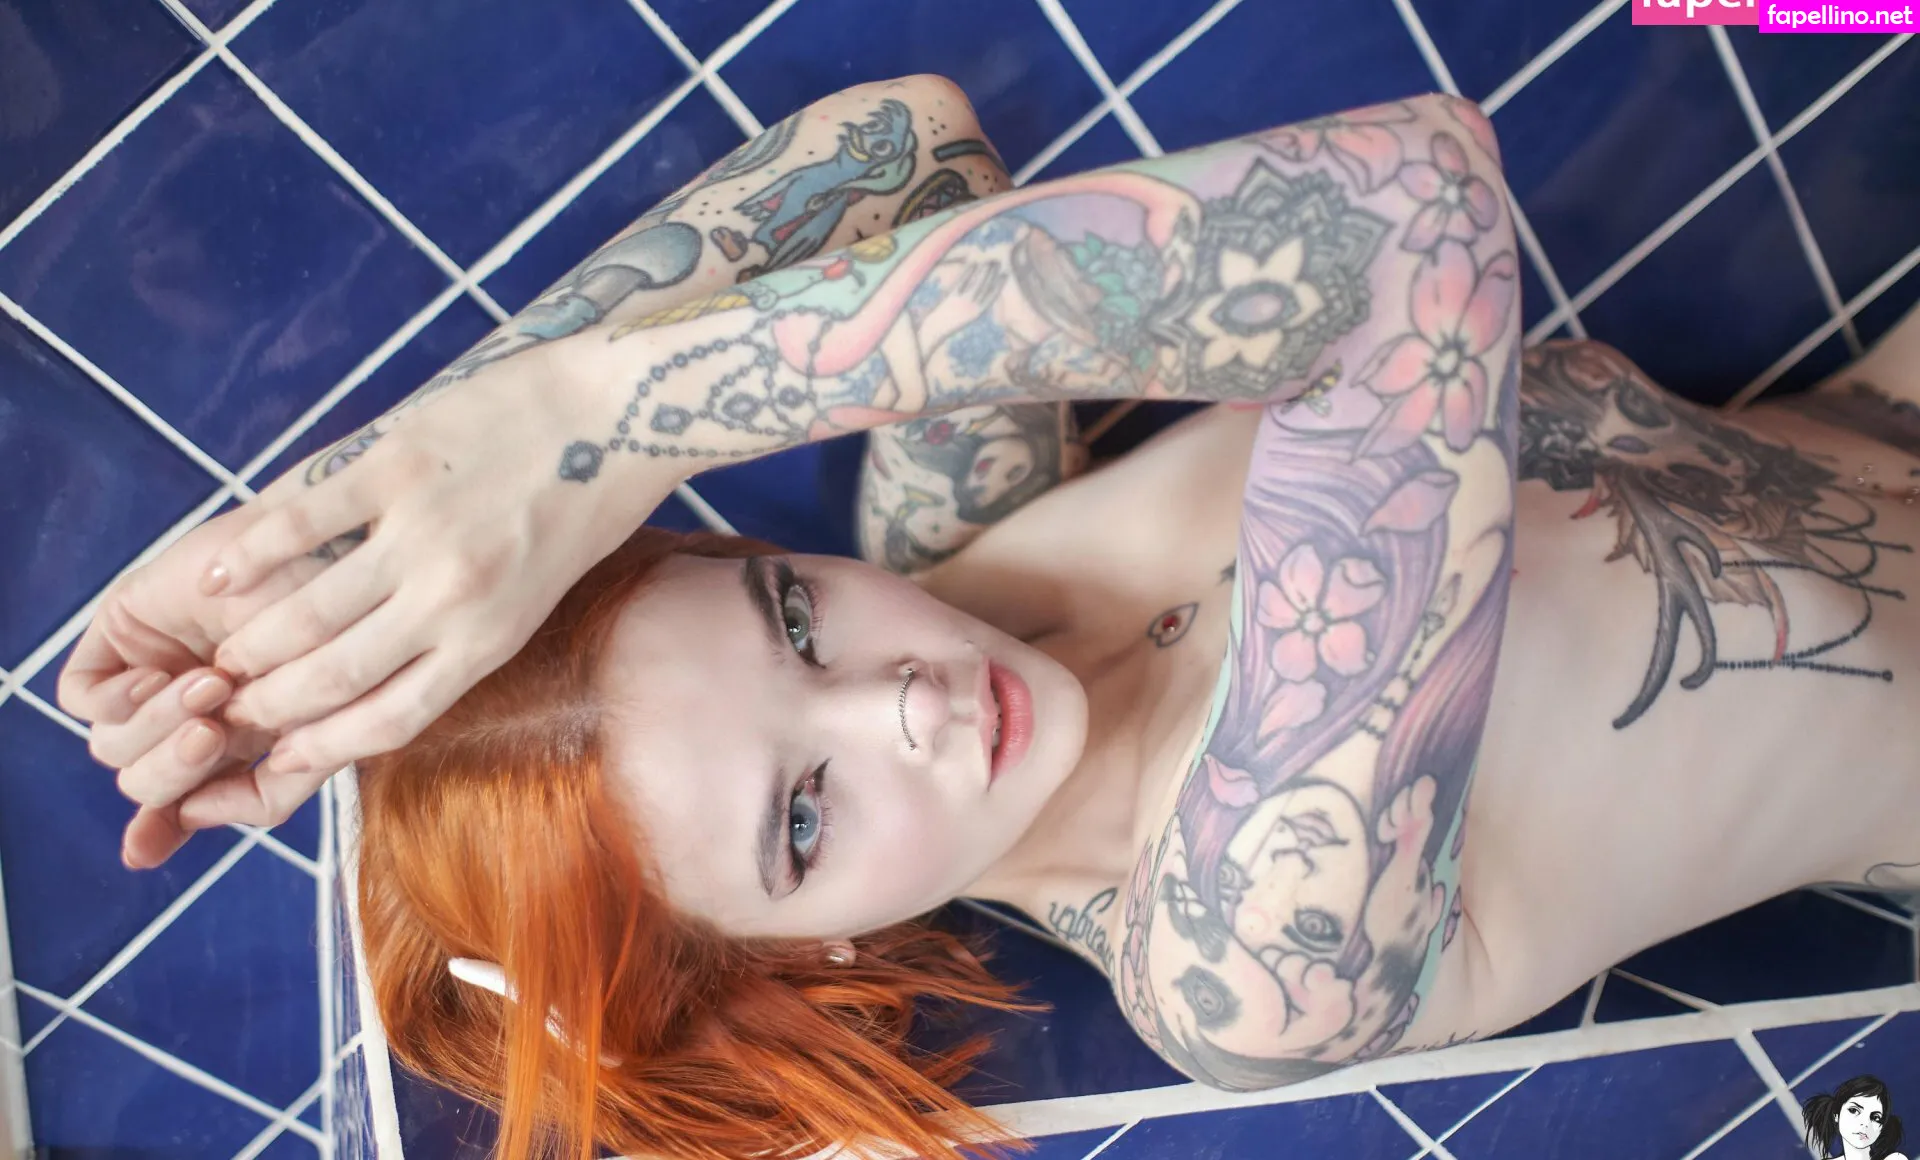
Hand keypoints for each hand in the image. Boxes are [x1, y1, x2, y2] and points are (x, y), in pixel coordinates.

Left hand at [57, 507, 322, 866]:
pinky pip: (84, 701)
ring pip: (116, 751)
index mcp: (243, 741)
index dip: (167, 831)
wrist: (320, 545)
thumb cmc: (338, 625)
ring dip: (162, 726)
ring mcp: (153, 679)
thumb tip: (194, 824)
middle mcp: (194, 716)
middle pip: (151, 784)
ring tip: (209, 680)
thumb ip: (276, 785)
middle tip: (216, 727)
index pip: (191, 806)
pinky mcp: (118, 641)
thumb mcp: (321, 718)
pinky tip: (158, 674)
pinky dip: (118, 702)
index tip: (151, 847)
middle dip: (178, 767)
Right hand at [196, 343, 678, 778]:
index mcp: (493, 637)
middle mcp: (454, 599)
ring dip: (251, 641)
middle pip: (335, 676)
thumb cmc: (587, 501)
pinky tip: (211, 576)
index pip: (391, 718)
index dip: (324, 746)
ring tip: (220, 652)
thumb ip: (470, 629)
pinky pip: (301, 520)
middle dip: (269, 701)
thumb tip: (396, 667)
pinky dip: (247, 553)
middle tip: (228, 702)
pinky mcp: (396, 463)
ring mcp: (422, 531)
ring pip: (307, 611)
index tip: (277, 754)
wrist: (625, 407)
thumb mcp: (542, 590)